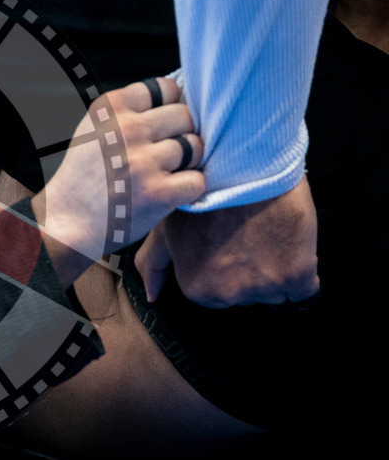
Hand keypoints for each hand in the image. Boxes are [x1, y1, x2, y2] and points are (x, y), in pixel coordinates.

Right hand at [34, 78, 204, 286]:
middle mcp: (127, 130)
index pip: (167, 88)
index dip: (170, 106)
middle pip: (186, 116)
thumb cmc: (84, 176)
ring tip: (165, 173)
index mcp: (110, 107)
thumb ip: (128, 111)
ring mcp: (144, 162)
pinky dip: (188, 188)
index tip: (161, 125)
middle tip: (164, 153)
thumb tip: (180, 94)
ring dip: (187, 161)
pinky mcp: (158, 193)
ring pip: (195, 146)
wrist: (65, 223)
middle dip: (181, 133)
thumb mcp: (94, 128)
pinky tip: (169, 192)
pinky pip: (198, 180)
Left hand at [135, 176, 319, 305]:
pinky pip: (307, 293)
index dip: (227, 269)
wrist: (244, 162)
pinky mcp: (297, 275)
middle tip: (250, 236)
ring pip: (277, 294)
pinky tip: (294, 250)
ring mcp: (263, 287)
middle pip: (249, 297)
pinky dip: (305, 278)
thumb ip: (153, 264)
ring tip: (268, 235)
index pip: (220, 297)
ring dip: (277, 272)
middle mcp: (228, 294)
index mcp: (196, 288)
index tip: (231, 245)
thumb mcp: (163, 227)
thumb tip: (151, 296)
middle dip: (251, 272)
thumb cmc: (202, 192)